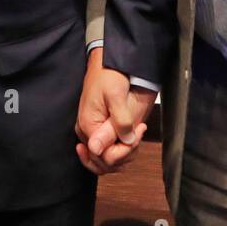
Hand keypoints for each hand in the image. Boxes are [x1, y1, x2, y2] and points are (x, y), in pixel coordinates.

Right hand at [74, 46, 156, 174]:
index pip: (103, 156)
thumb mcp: (115, 95)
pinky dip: (125, 150)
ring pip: (108, 161)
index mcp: (88, 126)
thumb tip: (103, 150)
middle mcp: (89, 133)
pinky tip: (134, 135)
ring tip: (137, 132)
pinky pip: (111, 151)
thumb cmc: (109, 74)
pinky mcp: (103, 130)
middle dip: (125, 154)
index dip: (123, 151)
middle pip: (104, 163)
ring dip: (126, 154)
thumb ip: (116, 122)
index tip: (137, 132)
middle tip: (138, 132)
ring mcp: (95, 133)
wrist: (110, 62)